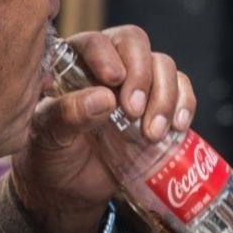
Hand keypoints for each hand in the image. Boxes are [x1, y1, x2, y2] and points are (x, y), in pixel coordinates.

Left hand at [10, 25, 196, 232]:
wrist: (68, 190)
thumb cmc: (50, 156)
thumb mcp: (47, 137)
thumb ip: (67, 115)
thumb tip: (104, 98)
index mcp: (73, 64)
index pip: (95, 42)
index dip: (107, 56)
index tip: (112, 80)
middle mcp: (108, 65)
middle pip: (135, 44)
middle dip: (140, 76)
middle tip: (133, 112)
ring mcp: (136, 84)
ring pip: (163, 65)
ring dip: (164, 96)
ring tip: (152, 133)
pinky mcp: (158, 104)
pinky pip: (181, 90)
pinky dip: (184, 104)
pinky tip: (176, 127)